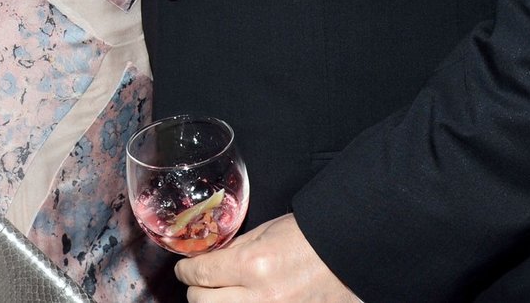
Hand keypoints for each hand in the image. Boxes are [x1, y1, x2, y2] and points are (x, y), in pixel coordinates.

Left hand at [174, 214, 359, 301]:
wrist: (346, 256)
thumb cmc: (308, 239)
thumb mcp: (264, 233)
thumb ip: (233, 249)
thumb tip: (208, 259)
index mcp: (253, 264)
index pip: (200, 274)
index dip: (185, 270)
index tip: (184, 269)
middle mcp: (260, 297)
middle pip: (202, 302)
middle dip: (196, 290)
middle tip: (198, 282)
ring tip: (217, 295)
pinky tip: (240, 301)